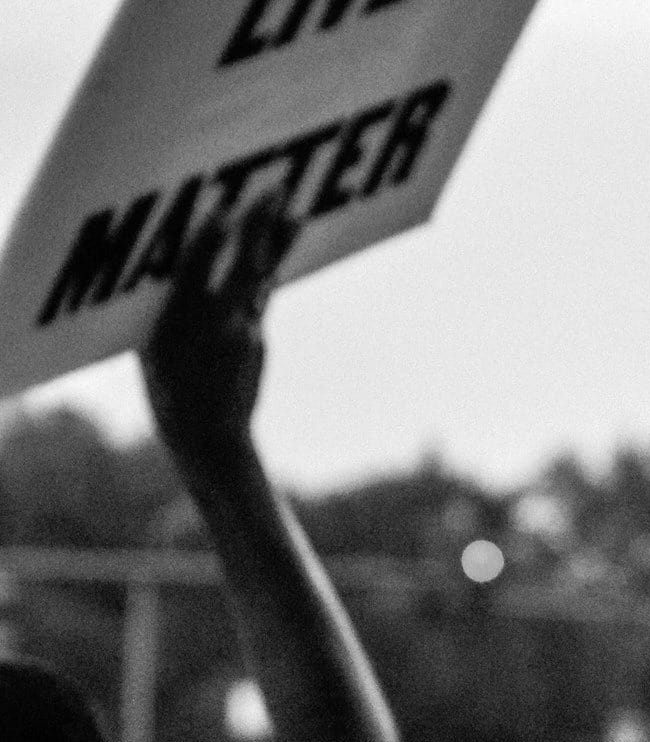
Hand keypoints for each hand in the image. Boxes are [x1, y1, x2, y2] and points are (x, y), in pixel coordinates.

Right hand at [140, 195, 296, 460]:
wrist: (211, 438)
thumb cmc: (166, 390)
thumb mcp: (150, 348)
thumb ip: (165, 307)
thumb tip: (179, 263)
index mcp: (183, 325)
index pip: (199, 272)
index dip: (213, 239)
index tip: (224, 207)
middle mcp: (222, 326)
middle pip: (245, 266)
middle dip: (260, 226)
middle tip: (277, 190)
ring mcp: (247, 332)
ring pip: (263, 277)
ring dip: (278, 242)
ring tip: (295, 211)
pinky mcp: (259, 340)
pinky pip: (260, 296)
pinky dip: (264, 269)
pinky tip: (274, 245)